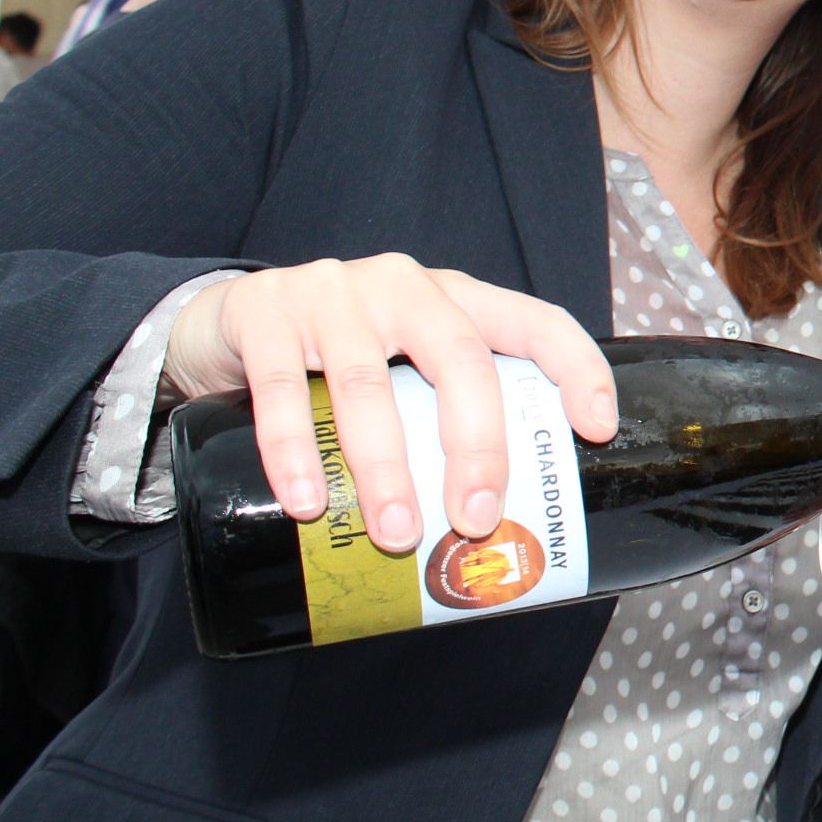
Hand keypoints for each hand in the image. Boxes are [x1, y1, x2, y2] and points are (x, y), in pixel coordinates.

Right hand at [163, 255, 615, 552]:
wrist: (225, 321)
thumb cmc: (337, 359)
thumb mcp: (404, 368)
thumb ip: (444, 416)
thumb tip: (493, 527)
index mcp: (455, 298)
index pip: (535, 321)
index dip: (576, 368)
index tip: (597, 430)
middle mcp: (404, 286)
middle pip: (461, 362)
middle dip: (477, 447)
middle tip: (476, 520)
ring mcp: (333, 295)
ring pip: (369, 386)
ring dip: (386, 468)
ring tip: (397, 534)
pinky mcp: (265, 316)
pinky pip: (283, 390)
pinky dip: (295, 453)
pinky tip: (309, 502)